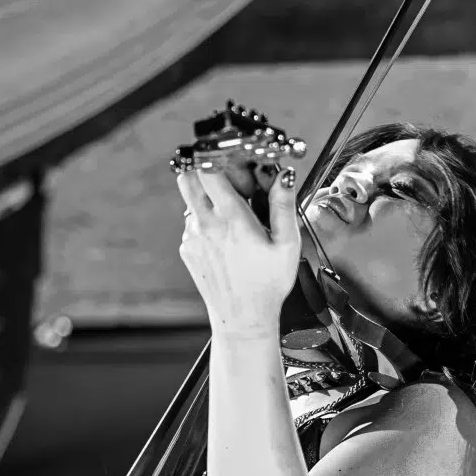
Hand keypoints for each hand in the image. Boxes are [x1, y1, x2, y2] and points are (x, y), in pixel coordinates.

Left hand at [176, 164, 300, 337]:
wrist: (243, 317)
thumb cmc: (268, 283)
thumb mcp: (287, 244)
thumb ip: (283, 205)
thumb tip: (285, 177)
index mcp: (232, 218)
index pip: (208, 170)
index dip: (217, 159)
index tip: (230, 161)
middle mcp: (206, 224)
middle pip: (187, 178)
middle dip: (202, 171)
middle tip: (223, 178)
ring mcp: (193, 237)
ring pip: (190, 200)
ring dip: (206, 198)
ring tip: (230, 214)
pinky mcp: (188, 249)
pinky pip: (191, 223)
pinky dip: (205, 221)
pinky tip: (225, 238)